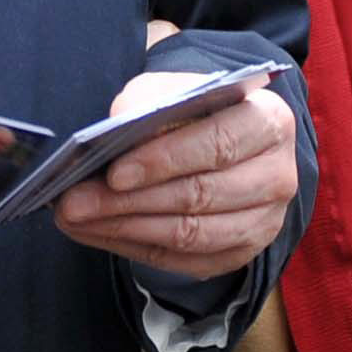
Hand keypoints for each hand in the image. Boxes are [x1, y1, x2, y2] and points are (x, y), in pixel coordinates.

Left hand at [54, 51, 299, 279]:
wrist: (224, 138)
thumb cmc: (196, 110)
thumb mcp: (175, 89)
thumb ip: (150, 100)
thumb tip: (118, 123)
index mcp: (270, 121)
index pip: (218, 144)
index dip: (165, 160)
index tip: (114, 173)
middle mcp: (278, 175)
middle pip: (200, 196)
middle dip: (129, 202)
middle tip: (73, 202)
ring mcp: (264, 221)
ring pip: (191, 235)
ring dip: (125, 229)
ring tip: (75, 219)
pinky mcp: (241, 253)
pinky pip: (184, 261)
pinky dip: (133, 248)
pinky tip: (96, 233)